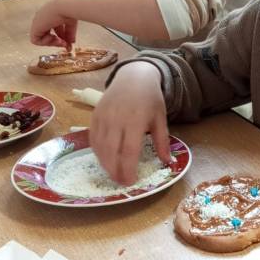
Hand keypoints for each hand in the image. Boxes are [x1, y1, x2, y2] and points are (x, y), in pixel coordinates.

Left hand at [30, 0, 75, 48]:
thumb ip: (70, 34)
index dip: (61, 36)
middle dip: (57, 41)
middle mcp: (43, 18)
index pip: (55, 28)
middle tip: (65, 45)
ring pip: (41, 38)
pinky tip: (52, 36)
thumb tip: (71, 43)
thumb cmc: (69, 11)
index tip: (69, 41)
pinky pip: (35, 40)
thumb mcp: (71, 24)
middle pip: (48, 33)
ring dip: (52, 43)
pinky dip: (45, 42)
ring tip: (59, 41)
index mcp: (51, 14)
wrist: (65, 6)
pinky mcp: (34, 27)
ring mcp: (38, 22)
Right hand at [90, 62, 170, 185]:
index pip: (128, 151)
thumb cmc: (149, 98)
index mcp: (135, 121)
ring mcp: (103, 117)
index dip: (128, 169)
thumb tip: (167, 162)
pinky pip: (93, 138)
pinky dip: (97, 151)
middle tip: (120, 182)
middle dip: (114, 171)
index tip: (131, 181)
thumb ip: (162, 141)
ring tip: (113, 173)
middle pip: (111, 152)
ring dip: (105, 163)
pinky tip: (104, 159)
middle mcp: (116, 120)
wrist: (133, 76)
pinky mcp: (94, 115)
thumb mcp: (160, 118)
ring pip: (100, 147)